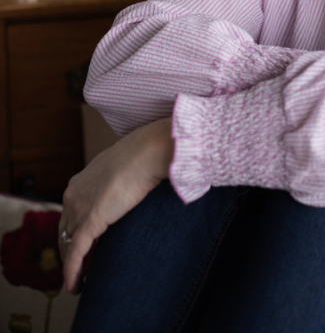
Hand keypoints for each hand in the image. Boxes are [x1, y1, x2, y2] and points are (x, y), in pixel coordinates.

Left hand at [58, 117, 173, 293]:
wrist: (147, 152)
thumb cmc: (142, 154)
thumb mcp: (123, 168)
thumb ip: (118, 181)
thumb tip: (132, 186)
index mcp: (80, 181)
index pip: (70, 212)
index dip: (72, 231)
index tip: (78, 244)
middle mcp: (73, 195)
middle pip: (64, 230)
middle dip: (68, 251)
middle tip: (76, 268)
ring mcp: (80, 208)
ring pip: (68, 244)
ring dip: (71, 265)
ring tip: (77, 282)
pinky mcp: (90, 222)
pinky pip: (76, 253)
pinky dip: (72, 272)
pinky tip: (74, 286)